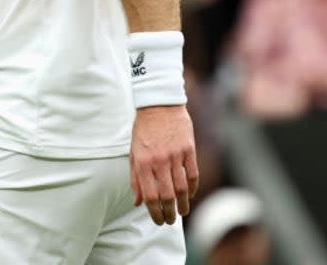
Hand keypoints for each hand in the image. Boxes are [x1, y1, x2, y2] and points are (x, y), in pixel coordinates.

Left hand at [129, 105, 198, 225]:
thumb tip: (136, 202)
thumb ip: (135, 178)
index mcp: (142, 162)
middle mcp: (158, 160)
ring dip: (182, 204)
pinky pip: (193, 174)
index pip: (150, 196)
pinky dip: (192, 188)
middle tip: (170, 221)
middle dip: (169, 213)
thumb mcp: (133, 152)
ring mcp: (175, 155)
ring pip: (182, 188)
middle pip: (167, 196)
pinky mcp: (189, 149)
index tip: (158, 221)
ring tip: (181, 212)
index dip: (155, 212)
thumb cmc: (144, 129)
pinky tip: (189, 195)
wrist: (159, 104)